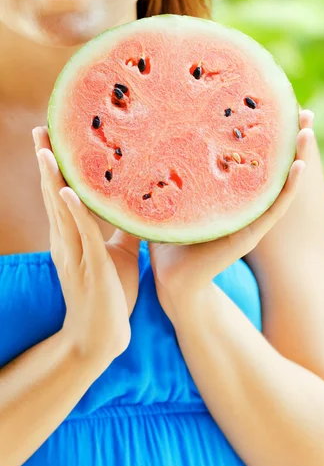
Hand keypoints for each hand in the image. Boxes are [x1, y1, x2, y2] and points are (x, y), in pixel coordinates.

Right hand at [33, 126, 140, 362]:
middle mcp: (68, 241)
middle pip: (53, 195)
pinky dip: (74, 213)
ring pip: (61, 210)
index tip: (55, 139)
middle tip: (41, 129)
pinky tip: (69, 192)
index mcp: (73, 237)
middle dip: (47, 162)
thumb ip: (126, 232)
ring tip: (46, 149)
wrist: (102, 336)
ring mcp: (76, 254)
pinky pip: (82, 236)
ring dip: (53, 180)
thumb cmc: (111, 295)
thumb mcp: (121, 256)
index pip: (62, 195)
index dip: (57, 168)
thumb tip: (139, 209)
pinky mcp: (90, 267)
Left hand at [148, 110, 314, 303]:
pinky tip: (298, 166)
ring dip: (298, 157)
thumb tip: (151, 136)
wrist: (171, 280)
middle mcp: (244, 204)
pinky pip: (274, 209)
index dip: (265, 131)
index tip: (273, 101)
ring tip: (307, 130)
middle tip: (302, 109)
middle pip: (272, 164)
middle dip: (288, 136)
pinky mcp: (249, 235)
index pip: (252, 156)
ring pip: (281, 183)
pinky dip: (288, 188)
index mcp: (228, 193)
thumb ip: (169, 173)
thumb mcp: (170, 198)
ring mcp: (250, 219)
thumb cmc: (168, 239)